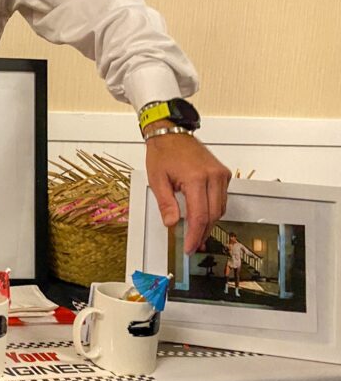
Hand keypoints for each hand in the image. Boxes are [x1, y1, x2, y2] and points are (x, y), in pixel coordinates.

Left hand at [145, 124, 230, 254]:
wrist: (171, 133)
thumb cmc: (163, 153)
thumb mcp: (157, 180)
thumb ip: (166, 204)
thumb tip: (172, 224)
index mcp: (196, 178)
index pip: (199, 216)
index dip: (195, 235)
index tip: (190, 247)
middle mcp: (213, 176)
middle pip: (213, 214)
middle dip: (203, 233)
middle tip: (193, 245)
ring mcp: (220, 174)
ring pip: (220, 208)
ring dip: (209, 223)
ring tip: (197, 235)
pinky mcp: (223, 173)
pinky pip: (222, 198)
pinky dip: (213, 210)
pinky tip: (203, 217)